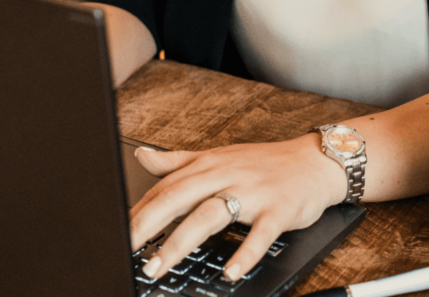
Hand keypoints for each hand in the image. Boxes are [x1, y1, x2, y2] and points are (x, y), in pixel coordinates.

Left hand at [129, 135, 347, 281]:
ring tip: (159, 265)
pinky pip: (260, 234)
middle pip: (180, 197)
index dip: (139, 209)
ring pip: (211, 214)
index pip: (166, 186)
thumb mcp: (217, 157)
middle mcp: (226, 174)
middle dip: (149, 224)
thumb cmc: (262, 163)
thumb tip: (142, 155)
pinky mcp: (278, 209)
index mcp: (208, 164)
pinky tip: (230, 272)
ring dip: (181, 240)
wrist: (313, 161)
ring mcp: (252, 191)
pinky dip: (245, 253)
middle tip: (125, 249)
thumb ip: (178, 161)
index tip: (116, 231)